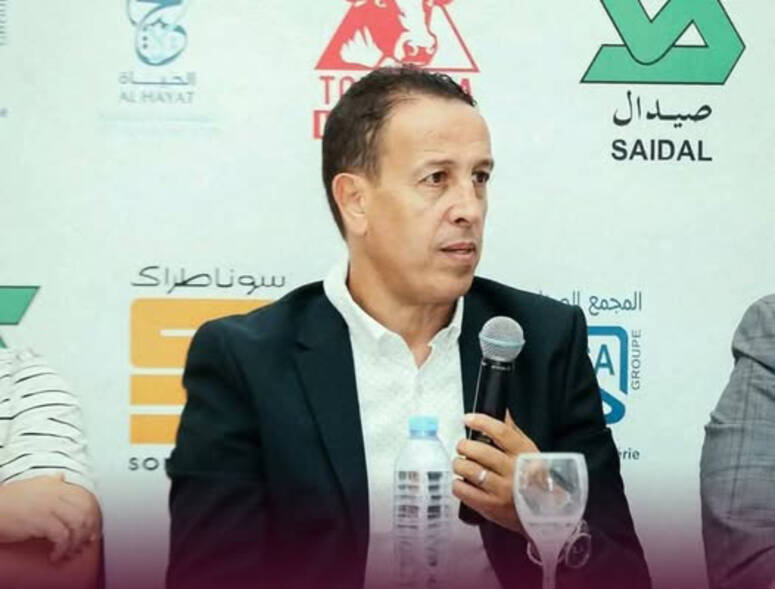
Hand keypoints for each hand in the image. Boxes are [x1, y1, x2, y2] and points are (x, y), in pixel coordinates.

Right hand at [0, 474, 100, 561]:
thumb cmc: (8, 500)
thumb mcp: (32, 485)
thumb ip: (50, 482)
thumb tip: (61, 477)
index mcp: (57, 484)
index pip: (86, 498)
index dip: (94, 516)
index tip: (93, 529)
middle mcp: (57, 492)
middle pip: (86, 510)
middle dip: (89, 530)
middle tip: (85, 543)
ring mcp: (50, 505)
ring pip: (78, 523)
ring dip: (77, 542)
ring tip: (69, 551)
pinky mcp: (41, 520)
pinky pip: (63, 536)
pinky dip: (63, 549)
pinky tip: (56, 555)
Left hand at [453, 411, 538, 532]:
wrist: (544, 514)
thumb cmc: (533, 479)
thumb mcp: (529, 453)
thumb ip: (513, 432)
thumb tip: (501, 412)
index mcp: (524, 454)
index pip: (501, 432)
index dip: (481, 422)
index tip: (468, 419)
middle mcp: (513, 471)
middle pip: (480, 451)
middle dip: (464, 445)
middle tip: (462, 446)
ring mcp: (501, 490)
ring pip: (469, 470)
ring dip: (459, 464)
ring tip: (461, 464)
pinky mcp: (490, 506)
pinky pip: (463, 491)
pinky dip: (457, 484)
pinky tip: (462, 482)